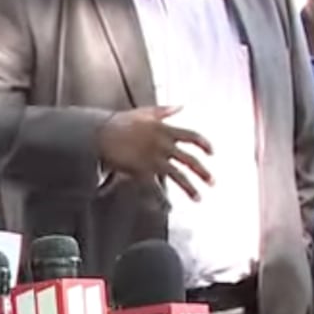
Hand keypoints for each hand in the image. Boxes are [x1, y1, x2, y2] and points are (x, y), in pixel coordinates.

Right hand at [97, 106, 213, 199]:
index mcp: (165, 130)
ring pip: (178, 176)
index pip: (192, 136)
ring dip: (189, 188)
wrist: (101, 134)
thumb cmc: (120, 122)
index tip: (212, 152)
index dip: (204, 144)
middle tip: (212, 181)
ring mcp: (154, 159)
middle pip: (189, 160)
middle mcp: (163, 145)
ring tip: (198, 198)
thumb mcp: (144, 112)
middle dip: (202, 171)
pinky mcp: (143, 172)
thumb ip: (164, 111)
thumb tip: (180, 106)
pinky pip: (156, 188)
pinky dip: (163, 200)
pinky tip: (169, 207)